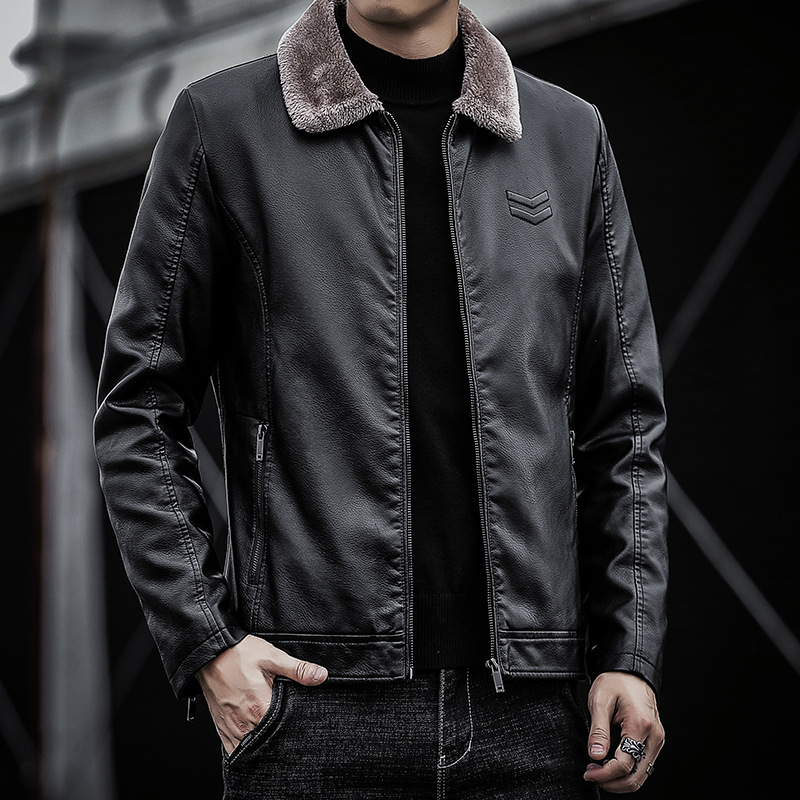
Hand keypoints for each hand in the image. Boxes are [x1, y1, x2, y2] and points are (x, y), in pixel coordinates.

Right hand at [196, 634, 327, 754]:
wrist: (210, 653)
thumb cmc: (239, 654)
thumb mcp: (272, 657)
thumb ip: (297, 670)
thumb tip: (321, 676)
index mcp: (260, 707)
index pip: (283, 729)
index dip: (294, 728)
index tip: (301, 725)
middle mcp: (244, 722)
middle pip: (268, 740)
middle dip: (279, 737)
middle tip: (289, 731)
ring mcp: (231, 727)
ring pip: (250, 747)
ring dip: (262, 744)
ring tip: (273, 736)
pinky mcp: (222, 727)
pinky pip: (234, 749)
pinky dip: (244, 748)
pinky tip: (254, 742)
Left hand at [582, 671, 664, 792]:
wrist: (631, 671)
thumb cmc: (616, 682)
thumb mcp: (600, 700)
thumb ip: (598, 730)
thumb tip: (595, 756)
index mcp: (640, 725)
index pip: (625, 763)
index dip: (605, 774)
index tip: (589, 772)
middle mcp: (654, 736)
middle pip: (636, 776)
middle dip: (612, 782)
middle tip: (592, 775)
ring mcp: (657, 740)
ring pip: (642, 775)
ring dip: (620, 780)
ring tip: (599, 771)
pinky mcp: (654, 741)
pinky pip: (643, 765)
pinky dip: (628, 772)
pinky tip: (611, 766)